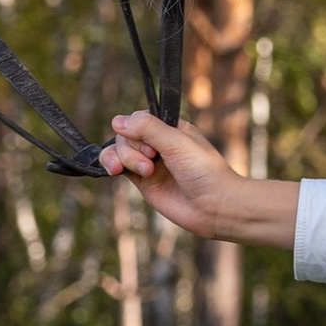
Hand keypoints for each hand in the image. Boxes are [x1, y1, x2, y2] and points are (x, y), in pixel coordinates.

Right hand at [99, 110, 301, 248]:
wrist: (214, 206)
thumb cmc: (204, 171)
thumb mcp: (177, 142)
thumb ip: (148, 128)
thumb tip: (117, 121)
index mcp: (170, 128)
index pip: (138, 118)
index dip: (137, 129)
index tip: (152, 146)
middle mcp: (158, 143)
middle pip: (126, 135)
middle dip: (133, 148)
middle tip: (152, 162)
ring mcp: (149, 162)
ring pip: (119, 150)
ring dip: (124, 158)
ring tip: (143, 172)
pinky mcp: (143, 181)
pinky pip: (119, 167)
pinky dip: (112, 165)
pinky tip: (114, 170)